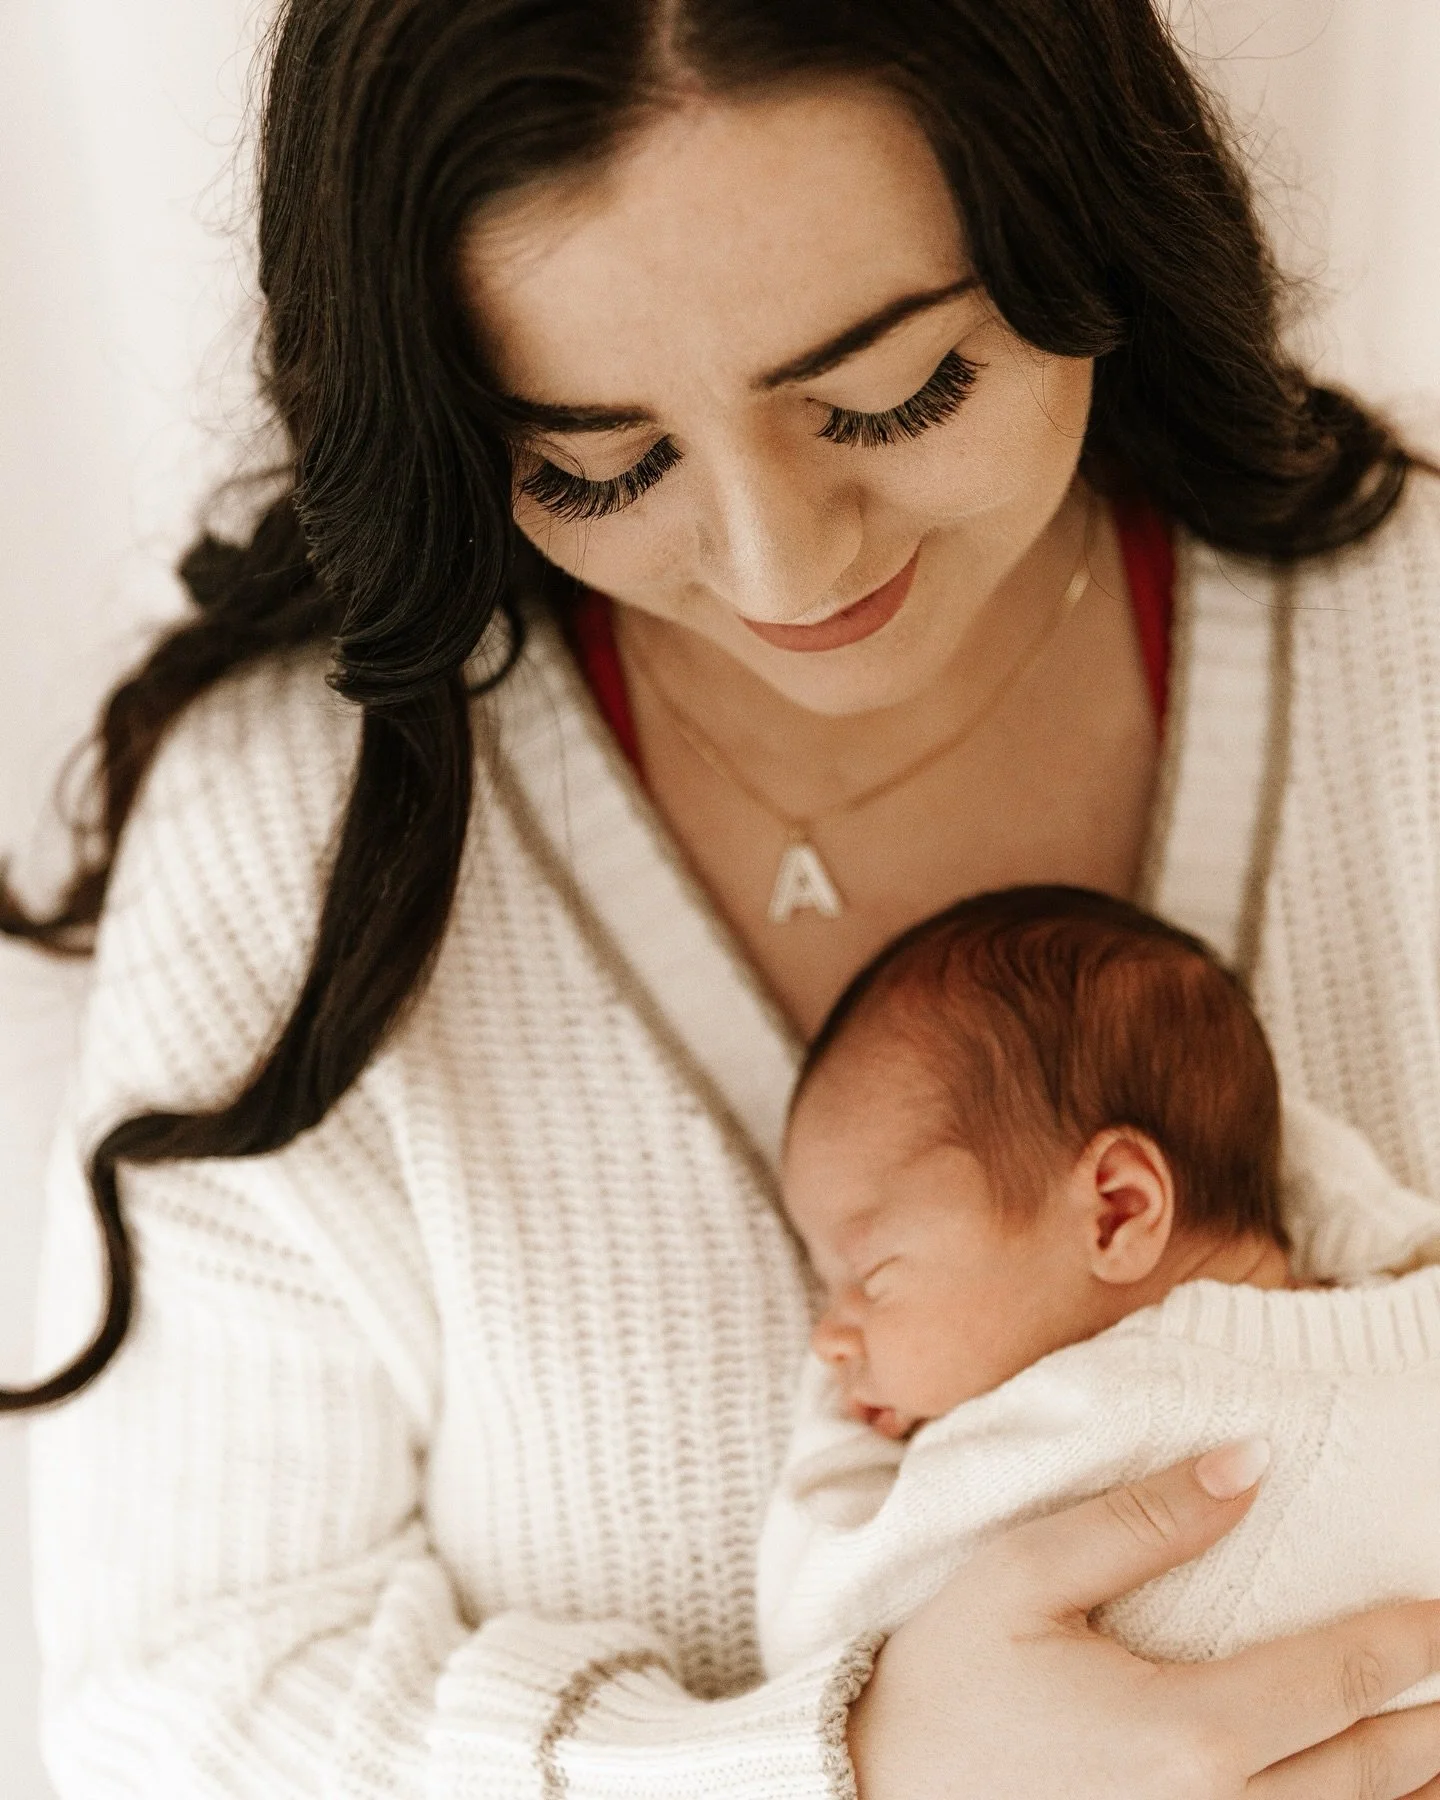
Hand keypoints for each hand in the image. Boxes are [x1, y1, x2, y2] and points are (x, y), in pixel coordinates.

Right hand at [848, 1439, 1439, 1798]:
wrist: (872, 1790)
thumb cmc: (946, 1676)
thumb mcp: (1023, 1574)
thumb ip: (1140, 1520)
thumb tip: (1249, 1463)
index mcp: (1184, 1733)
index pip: (1338, 1681)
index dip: (1409, 1643)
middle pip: (1369, 1771)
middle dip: (1432, 1718)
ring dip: (1408, 1784)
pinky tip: (1369, 1792)